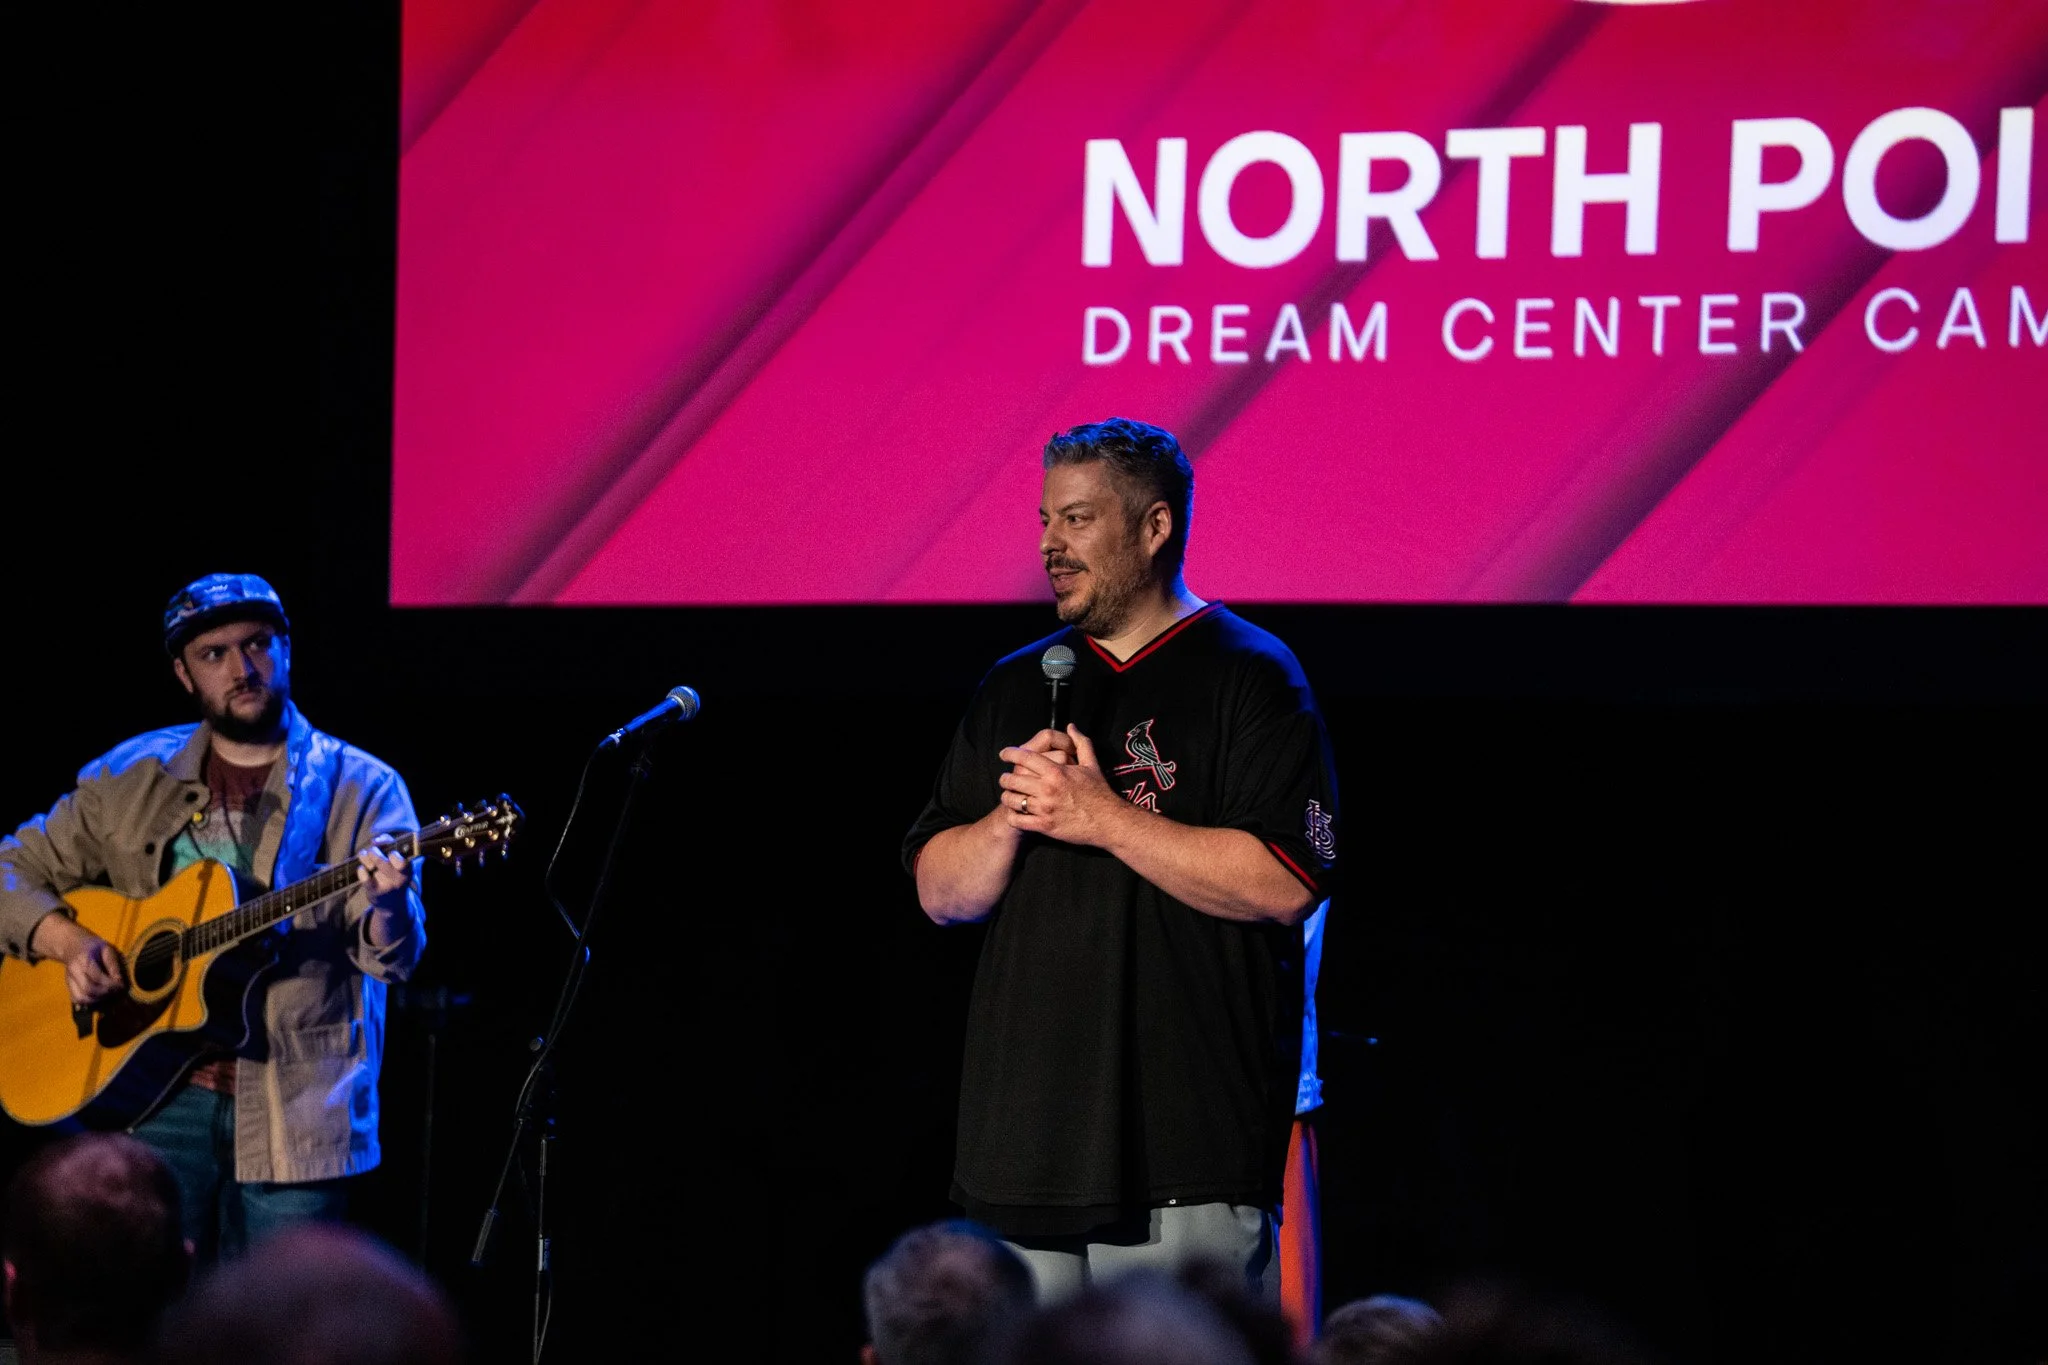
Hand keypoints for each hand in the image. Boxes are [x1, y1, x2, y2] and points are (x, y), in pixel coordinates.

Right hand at [29, 912, 124, 1005]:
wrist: (73, 946)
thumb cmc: (94, 947)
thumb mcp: (107, 949)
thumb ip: (113, 965)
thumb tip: (120, 982)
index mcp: (83, 960)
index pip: (96, 976)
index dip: (110, 983)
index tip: (121, 985)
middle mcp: (74, 971)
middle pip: (88, 989)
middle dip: (105, 993)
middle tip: (117, 991)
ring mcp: (69, 980)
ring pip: (81, 997)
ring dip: (97, 1000)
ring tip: (109, 995)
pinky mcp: (69, 986)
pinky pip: (77, 999)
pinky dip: (89, 1002)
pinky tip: (99, 997)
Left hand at [355, 835, 413, 909]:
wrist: (393, 904)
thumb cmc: (394, 875)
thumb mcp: (399, 863)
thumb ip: (390, 845)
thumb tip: (376, 840)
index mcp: (408, 870)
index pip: (401, 860)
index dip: (392, 853)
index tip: (387, 849)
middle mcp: (398, 879)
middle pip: (382, 861)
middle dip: (373, 852)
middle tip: (372, 851)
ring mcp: (386, 886)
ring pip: (372, 866)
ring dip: (365, 857)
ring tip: (364, 855)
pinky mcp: (375, 892)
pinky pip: (365, 878)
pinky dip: (361, 870)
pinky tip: (361, 868)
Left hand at [997, 725, 1129, 846]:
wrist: (1108, 821)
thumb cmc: (1100, 792)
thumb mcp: (1092, 764)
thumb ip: (1080, 743)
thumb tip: (1071, 727)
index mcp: (1057, 771)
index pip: (1025, 757)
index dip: (1010, 753)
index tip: (1004, 753)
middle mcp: (1048, 789)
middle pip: (1013, 779)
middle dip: (1005, 778)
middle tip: (1004, 778)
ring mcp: (1045, 808)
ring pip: (1012, 800)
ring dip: (1007, 796)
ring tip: (1009, 795)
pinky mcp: (1044, 826)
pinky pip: (1017, 820)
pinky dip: (1012, 816)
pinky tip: (1015, 813)